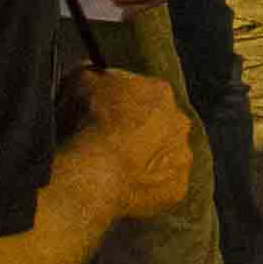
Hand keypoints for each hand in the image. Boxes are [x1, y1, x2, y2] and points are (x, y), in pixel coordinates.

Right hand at [66, 66, 197, 220]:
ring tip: (120, 172)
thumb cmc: (88, 123)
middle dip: (143, 132)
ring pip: (167, 156)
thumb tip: (92, 72)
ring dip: (150, 161)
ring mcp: (182, 157)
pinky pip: (163, 187)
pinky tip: (127, 191)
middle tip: (115, 145)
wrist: (97, 172)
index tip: (107, 116)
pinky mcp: (177, 190)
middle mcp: (180, 122)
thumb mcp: (79, 82)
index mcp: (160, 91)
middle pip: (162, 124)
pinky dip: (149, 189)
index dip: (124, 105)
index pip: (145, 93)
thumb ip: (91, 74)